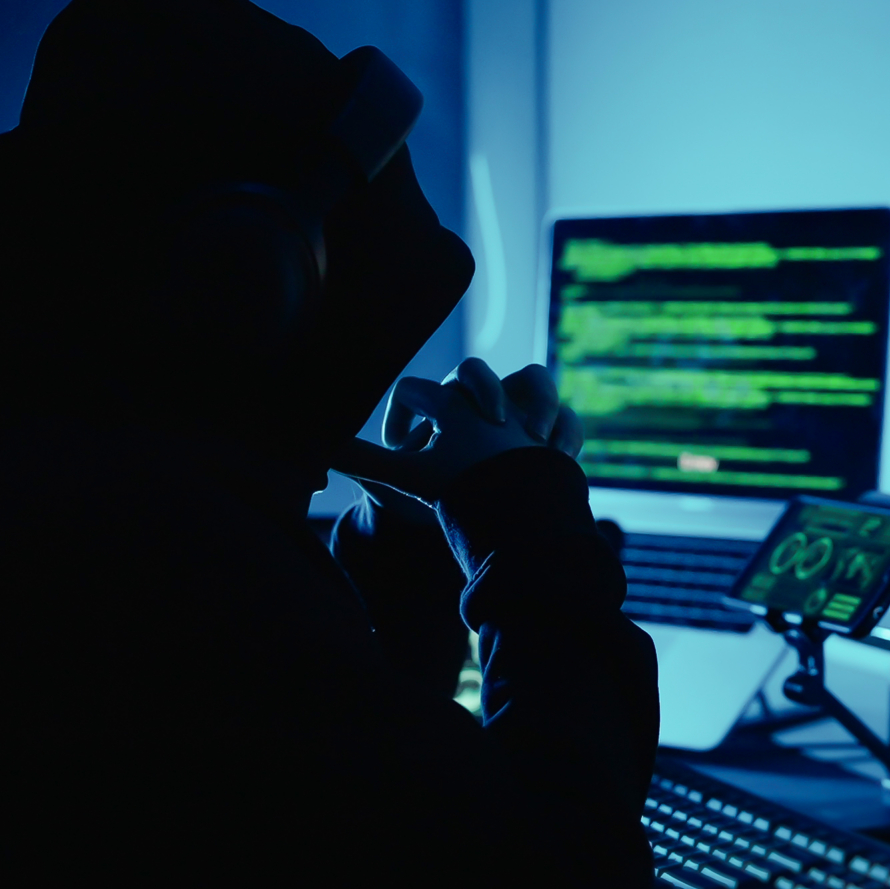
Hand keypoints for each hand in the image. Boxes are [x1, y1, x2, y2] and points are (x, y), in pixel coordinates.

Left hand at [363, 358, 582, 501]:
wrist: (489, 518)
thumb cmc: (444, 495)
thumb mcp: (399, 481)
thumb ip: (365, 462)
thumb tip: (321, 453)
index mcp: (439, 406)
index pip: (418, 390)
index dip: (415, 411)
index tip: (414, 449)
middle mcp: (479, 401)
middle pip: (476, 370)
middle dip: (484, 389)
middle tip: (492, 421)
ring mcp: (520, 412)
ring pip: (534, 379)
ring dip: (539, 401)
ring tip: (535, 436)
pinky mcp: (552, 434)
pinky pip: (568, 419)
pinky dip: (567, 435)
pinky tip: (559, 458)